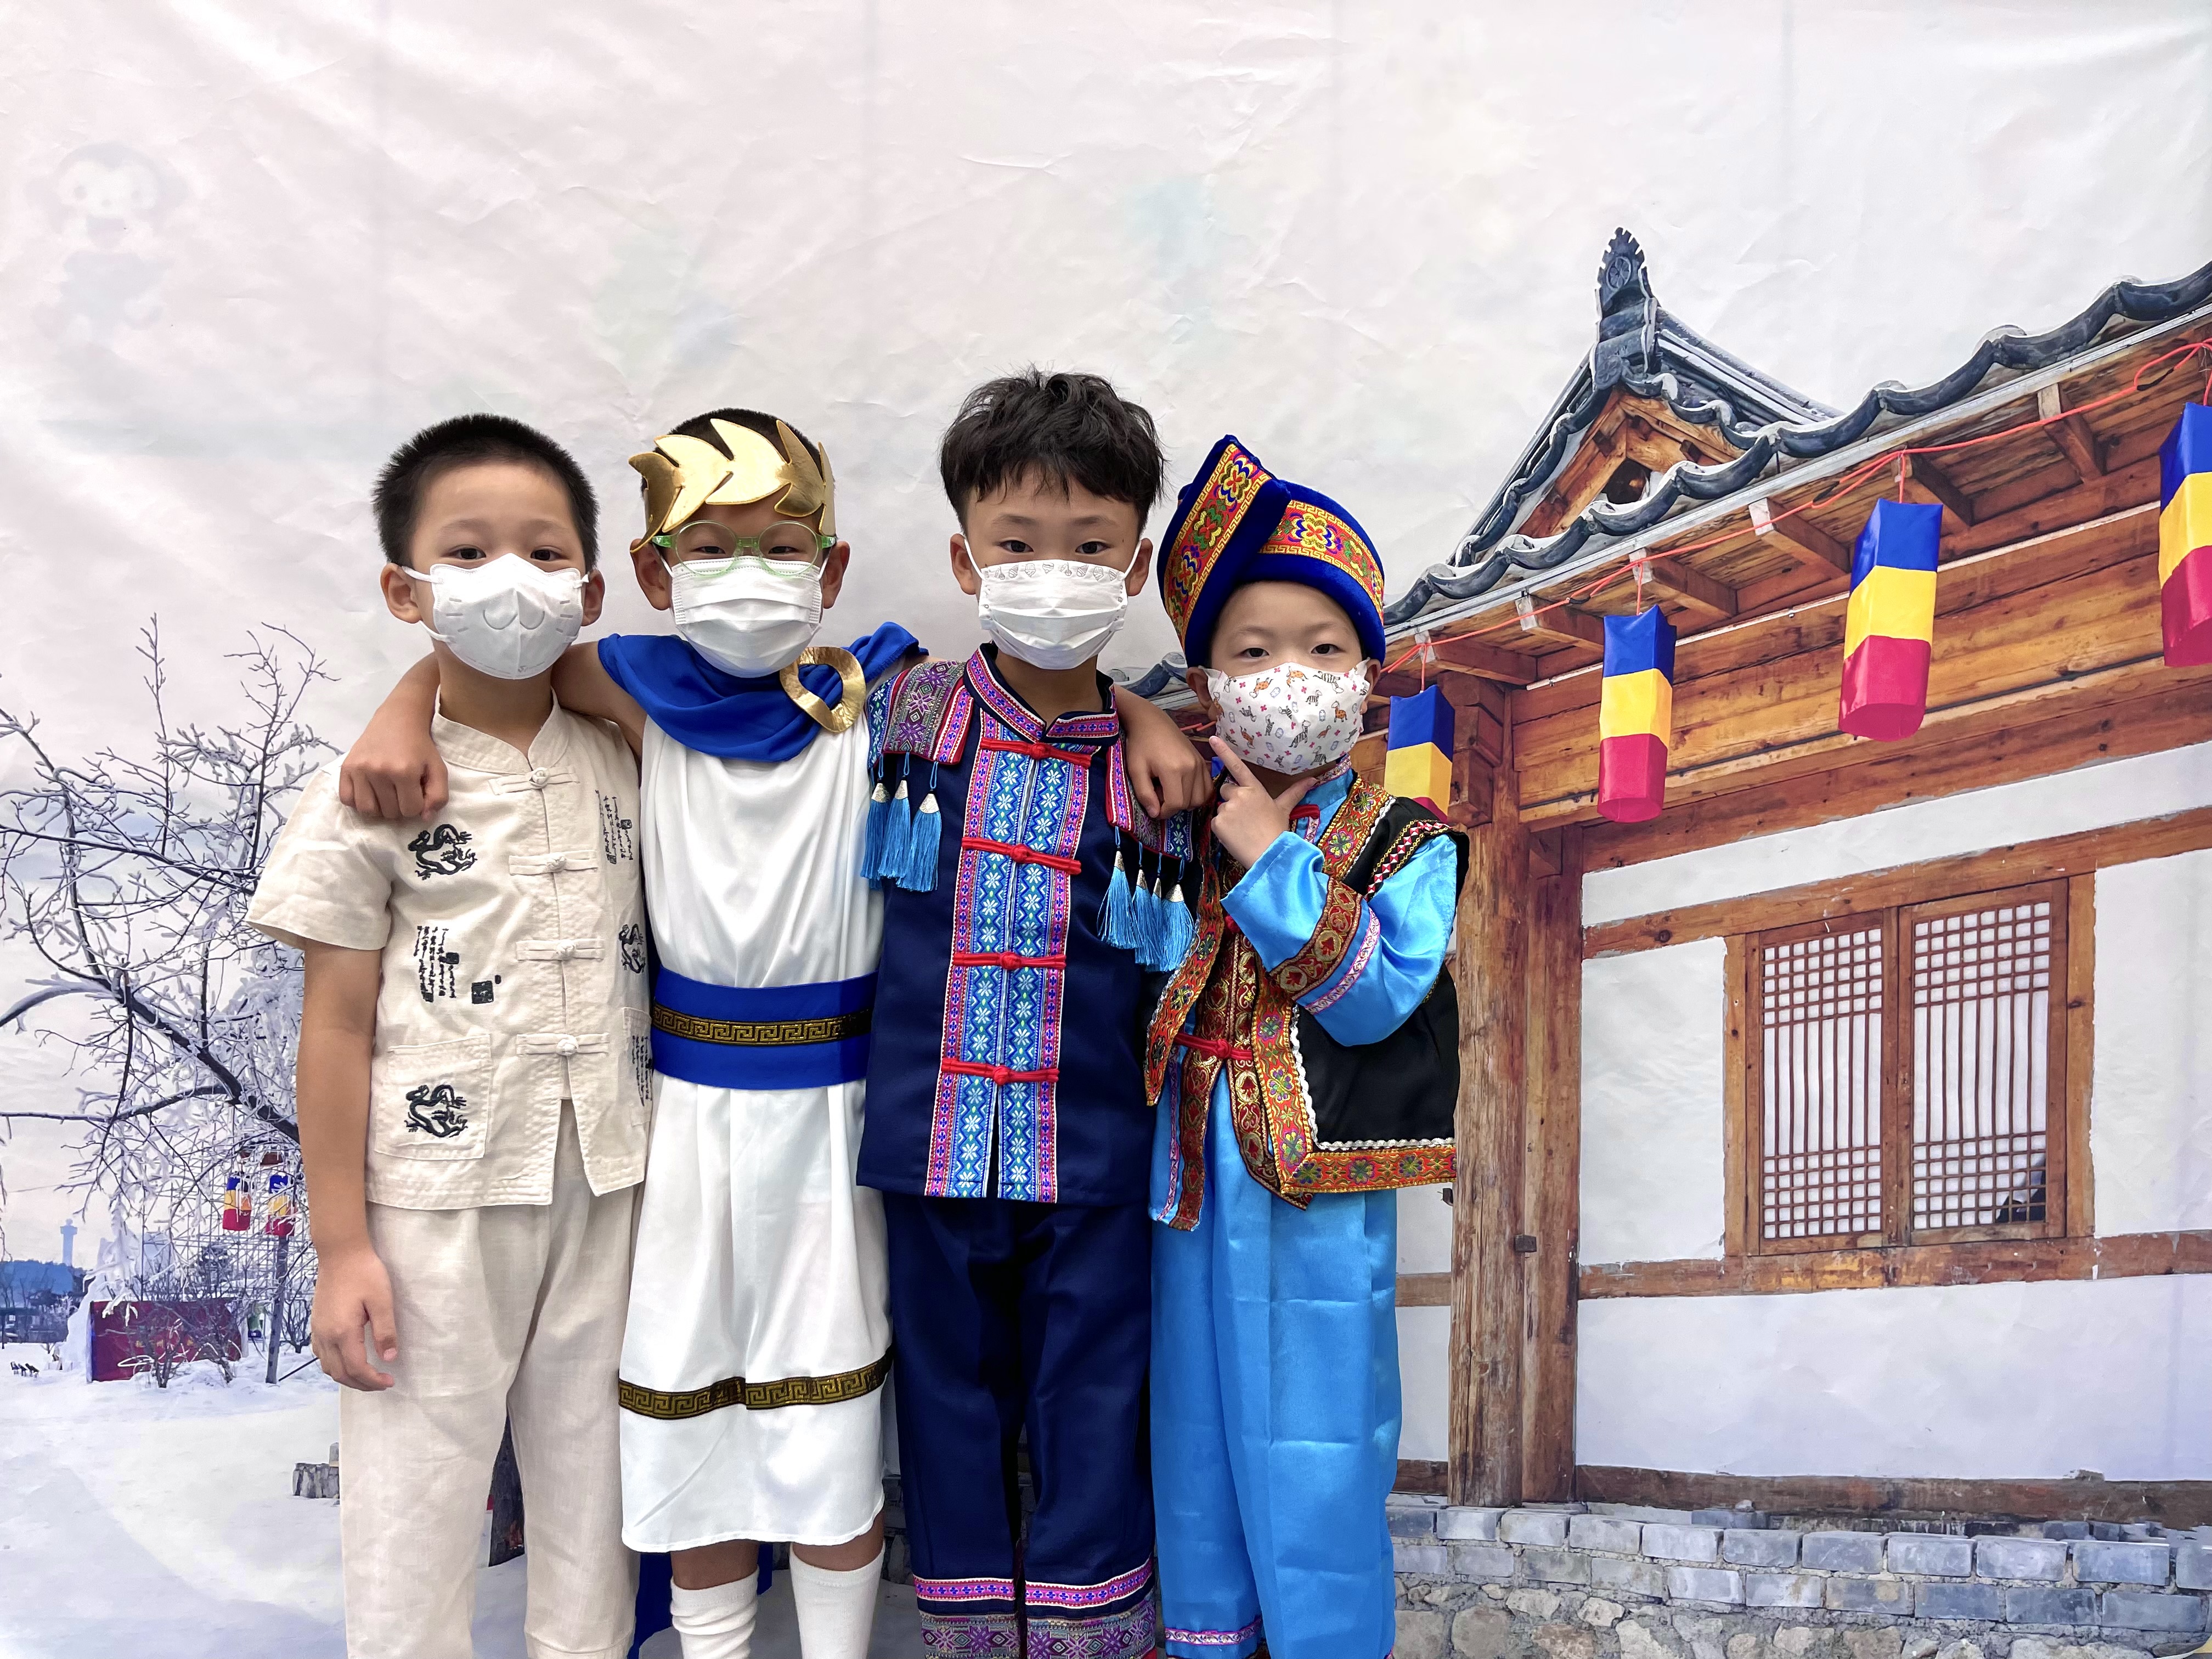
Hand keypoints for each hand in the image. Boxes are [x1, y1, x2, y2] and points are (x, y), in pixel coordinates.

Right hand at [310, 1243, 398, 1390]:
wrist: (340, 1253)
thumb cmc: (364, 1273)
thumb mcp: (382, 1301)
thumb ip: (385, 1331)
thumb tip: (389, 1359)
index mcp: (342, 1332)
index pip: (356, 1368)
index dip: (373, 1381)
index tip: (389, 1382)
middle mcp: (325, 1336)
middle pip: (340, 1373)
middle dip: (361, 1384)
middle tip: (381, 1384)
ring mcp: (317, 1330)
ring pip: (328, 1367)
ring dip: (347, 1377)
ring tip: (367, 1376)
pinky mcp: (315, 1324)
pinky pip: (321, 1355)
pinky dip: (334, 1365)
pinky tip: (347, 1360)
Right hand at [339, 721, 446, 820]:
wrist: (397, 720)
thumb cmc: (419, 746)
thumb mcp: (438, 769)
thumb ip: (438, 796)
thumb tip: (424, 817)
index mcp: (404, 772)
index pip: (410, 811)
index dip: (416, 805)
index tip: (416, 792)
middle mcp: (379, 771)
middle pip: (389, 813)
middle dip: (399, 807)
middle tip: (401, 791)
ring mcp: (360, 769)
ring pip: (367, 810)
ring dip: (379, 808)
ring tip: (385, 795)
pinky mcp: (346, 767)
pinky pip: (347, 799)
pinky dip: (358, 802)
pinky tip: (369, 792)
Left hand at [1115, 688, 1212, 817]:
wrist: (1152, 722)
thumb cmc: (1140, 745)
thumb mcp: (1135, 770)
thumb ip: (1144, 794)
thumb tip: (1155, 814)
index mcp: (1174, 769)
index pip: (1176, 804)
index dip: (1164, 813)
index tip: (1154, 808)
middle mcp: (1191, 767)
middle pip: (1188, 803)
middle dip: (1172, 806)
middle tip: (1158, 795)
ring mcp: (1200, 764)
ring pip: (1200, 798)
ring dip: (1185, 802)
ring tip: (1170, 791)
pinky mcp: (1203, 762)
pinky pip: (1207, 787)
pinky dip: (1197, 794)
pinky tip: (1183, 789)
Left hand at [1207, 738, 1313, 866]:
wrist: (1269, 854)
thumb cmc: (1277, 830)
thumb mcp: (1284, 808)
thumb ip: (1295, 792)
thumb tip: (1313, 779)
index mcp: (1254, 789)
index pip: (1237, 766)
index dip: (1224, 751)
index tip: (1213, 738)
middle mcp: (1239, 795)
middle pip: (1227, 790)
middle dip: (1233, 799)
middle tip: (1246, 816)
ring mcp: (1227, 808)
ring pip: (1222, 807)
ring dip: (1229, 816)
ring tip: (1243, 829)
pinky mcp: (1217, 823)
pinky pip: (1216, 822)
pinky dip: (1223, 829)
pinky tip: (1236, 836)